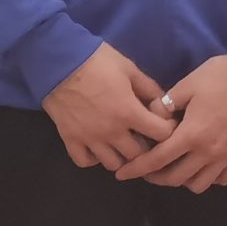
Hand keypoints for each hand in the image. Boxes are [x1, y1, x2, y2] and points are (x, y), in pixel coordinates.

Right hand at [41, 43, 173, 170]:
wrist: (58, 61)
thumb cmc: (96, 61)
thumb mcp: (129, 68)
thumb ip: (149, 87)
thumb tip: (164, 102)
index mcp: (129, 112)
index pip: (161, 135)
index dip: (167, 129)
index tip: (164, 123)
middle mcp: (111, 132)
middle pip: (138, 155)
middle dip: (146, 147)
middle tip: (143, 136)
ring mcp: (90, 139)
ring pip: (113, 164)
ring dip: (121, 156)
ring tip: (121, 144)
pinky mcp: (70, 140)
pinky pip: (85, 162)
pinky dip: (94, 159)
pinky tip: (97, 147)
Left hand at [115, 40, 226, 191]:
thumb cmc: (222, 75)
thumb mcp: (188, 84)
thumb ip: (166, 104)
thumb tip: (150, 116)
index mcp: (192, 134)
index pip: (158, 160)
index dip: (137, 169)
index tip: (122, 174)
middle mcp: (209, 151)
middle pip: (176, 178)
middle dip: (156, 177)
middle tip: (147, 169)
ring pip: (199, 184)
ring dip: (183, 180)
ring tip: (176, 167)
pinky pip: (223, 179)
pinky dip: (210, 178)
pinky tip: (203, 166)